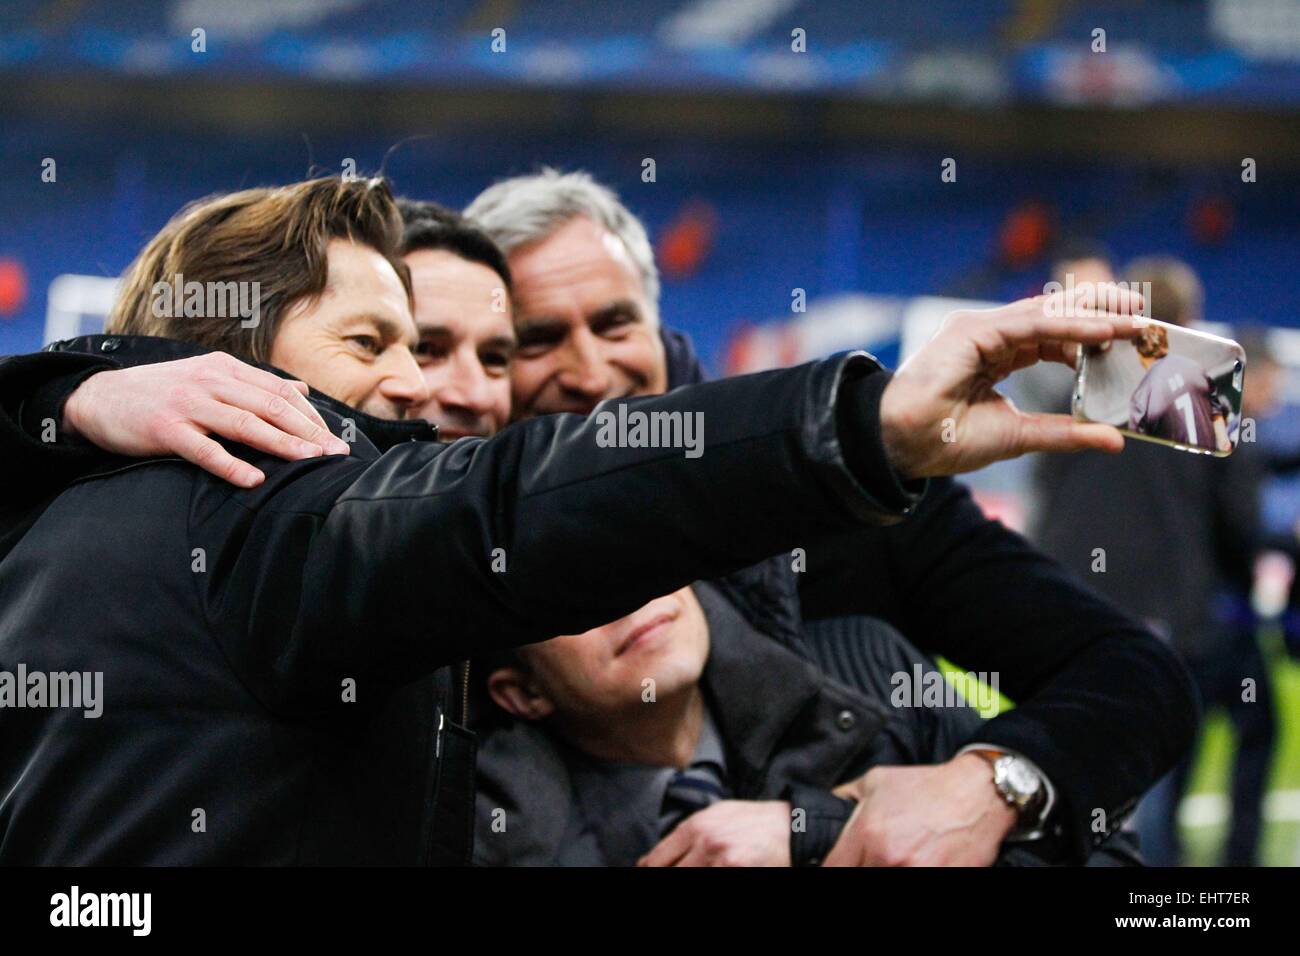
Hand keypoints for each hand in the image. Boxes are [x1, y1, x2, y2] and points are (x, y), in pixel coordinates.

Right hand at [62, 352, 350, 487]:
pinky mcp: (166, 428)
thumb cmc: (162, 393)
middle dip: (309, 432)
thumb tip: (303, 391)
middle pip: (271, 407)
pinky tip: (254, 480)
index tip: (335, 441)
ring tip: (311, 462)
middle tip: (336, 455)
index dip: (311, 417)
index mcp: (225, 369)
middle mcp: (211, 381)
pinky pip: (205, 450)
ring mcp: (189, 403)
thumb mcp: (210, 378)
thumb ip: (255, 385)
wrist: (99, 398)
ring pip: (245, 424)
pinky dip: (231, 466)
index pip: (280, 392)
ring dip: (282, 444)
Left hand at [637, 800, 792, 866]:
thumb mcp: (717, 817)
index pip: (656, 859)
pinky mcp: (734, 868)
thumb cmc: (755, 822)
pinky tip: (719, 871)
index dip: (648, 871)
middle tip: (677, 872)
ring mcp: (719, 857)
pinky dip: (709, 876)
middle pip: (667, 872)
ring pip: (685, 877)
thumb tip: (652, 860)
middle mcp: (704, 840)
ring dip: (685, 878)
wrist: (793, 827)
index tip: (647, 873)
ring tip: (703, 870)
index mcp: (695, 825)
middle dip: (666, 877)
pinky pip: (710, 879)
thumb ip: (687, 835)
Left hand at [823, 755, 1014, 866]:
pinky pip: (919, 883)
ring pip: (883, 885)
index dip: (832, 867)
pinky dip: (915, 875)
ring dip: (883, 872)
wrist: (978, 793)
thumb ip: (846, 797)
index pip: (832, 868)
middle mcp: (889, 857)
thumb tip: (826, 808)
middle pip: (856, 878)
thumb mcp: (877, 780)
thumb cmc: (928, 787)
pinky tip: (916, 864)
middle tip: (871, 860)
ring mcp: (917, 872)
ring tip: (894, 862)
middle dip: (860, 870)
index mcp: (868, 832)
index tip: (840, 864)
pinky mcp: (943, 880)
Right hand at [879, 285, 1143, 478]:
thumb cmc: (946, 439)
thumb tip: (1112, 440)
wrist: (903, 442)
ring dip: (1094, 317)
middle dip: (1101, 313)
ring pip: (1048, 314)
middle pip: (1055, 315)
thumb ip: (1064, 432)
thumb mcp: (1019, 435)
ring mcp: (980, 328)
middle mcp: (989, 334)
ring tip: (1135, 321)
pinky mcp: (973, 330)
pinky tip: (1103, 333)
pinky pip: (1032, 324)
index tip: (1129, 345)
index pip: (1053, 337)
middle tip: (1144, 318)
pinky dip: (1071, 326)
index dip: (1091, 338)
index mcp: (996, 354)